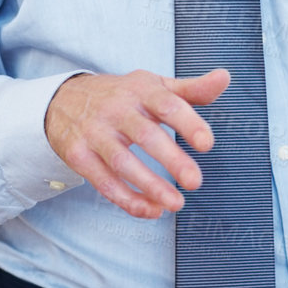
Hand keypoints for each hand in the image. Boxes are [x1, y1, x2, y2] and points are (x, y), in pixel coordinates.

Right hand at [44, 68, 230, 218]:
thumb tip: (224, 78)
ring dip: (150, 186)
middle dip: (171, 159)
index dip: (188, 123)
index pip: (167, 104)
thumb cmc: (121, 96)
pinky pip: (103, 182)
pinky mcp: (78, 155)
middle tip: (195, 182)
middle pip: (145, 135)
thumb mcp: (154, 86)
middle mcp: (116, 109)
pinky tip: (150, 209)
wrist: (62, 98)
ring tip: (176, 204)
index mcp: (141, 90)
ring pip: (122, 162)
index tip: (207, 144)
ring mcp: (94, 132)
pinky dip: (127, 199)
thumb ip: (191, 90)